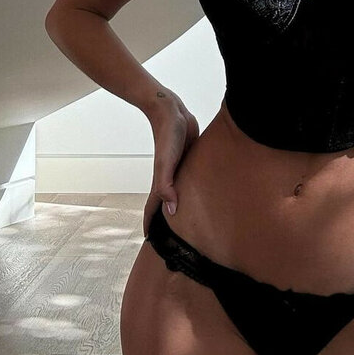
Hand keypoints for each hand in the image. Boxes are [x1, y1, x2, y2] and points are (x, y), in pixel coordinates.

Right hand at [142, 98, 199, 237]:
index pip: (153, 208)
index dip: (150, 224)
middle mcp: (169, 178)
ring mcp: (179, 170)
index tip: (149, 242)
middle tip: (171, 239)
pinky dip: (193, 191)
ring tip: (187, 222)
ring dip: (181, 207)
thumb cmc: (168, 136)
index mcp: (161, 182)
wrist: (171, 112)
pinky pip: (190, 182)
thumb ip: (166, 185)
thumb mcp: (167, 161)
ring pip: (180, 193)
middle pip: (166, 204)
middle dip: (165, 221)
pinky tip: (204, 195)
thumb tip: (171, 211)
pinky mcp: (190, 161)